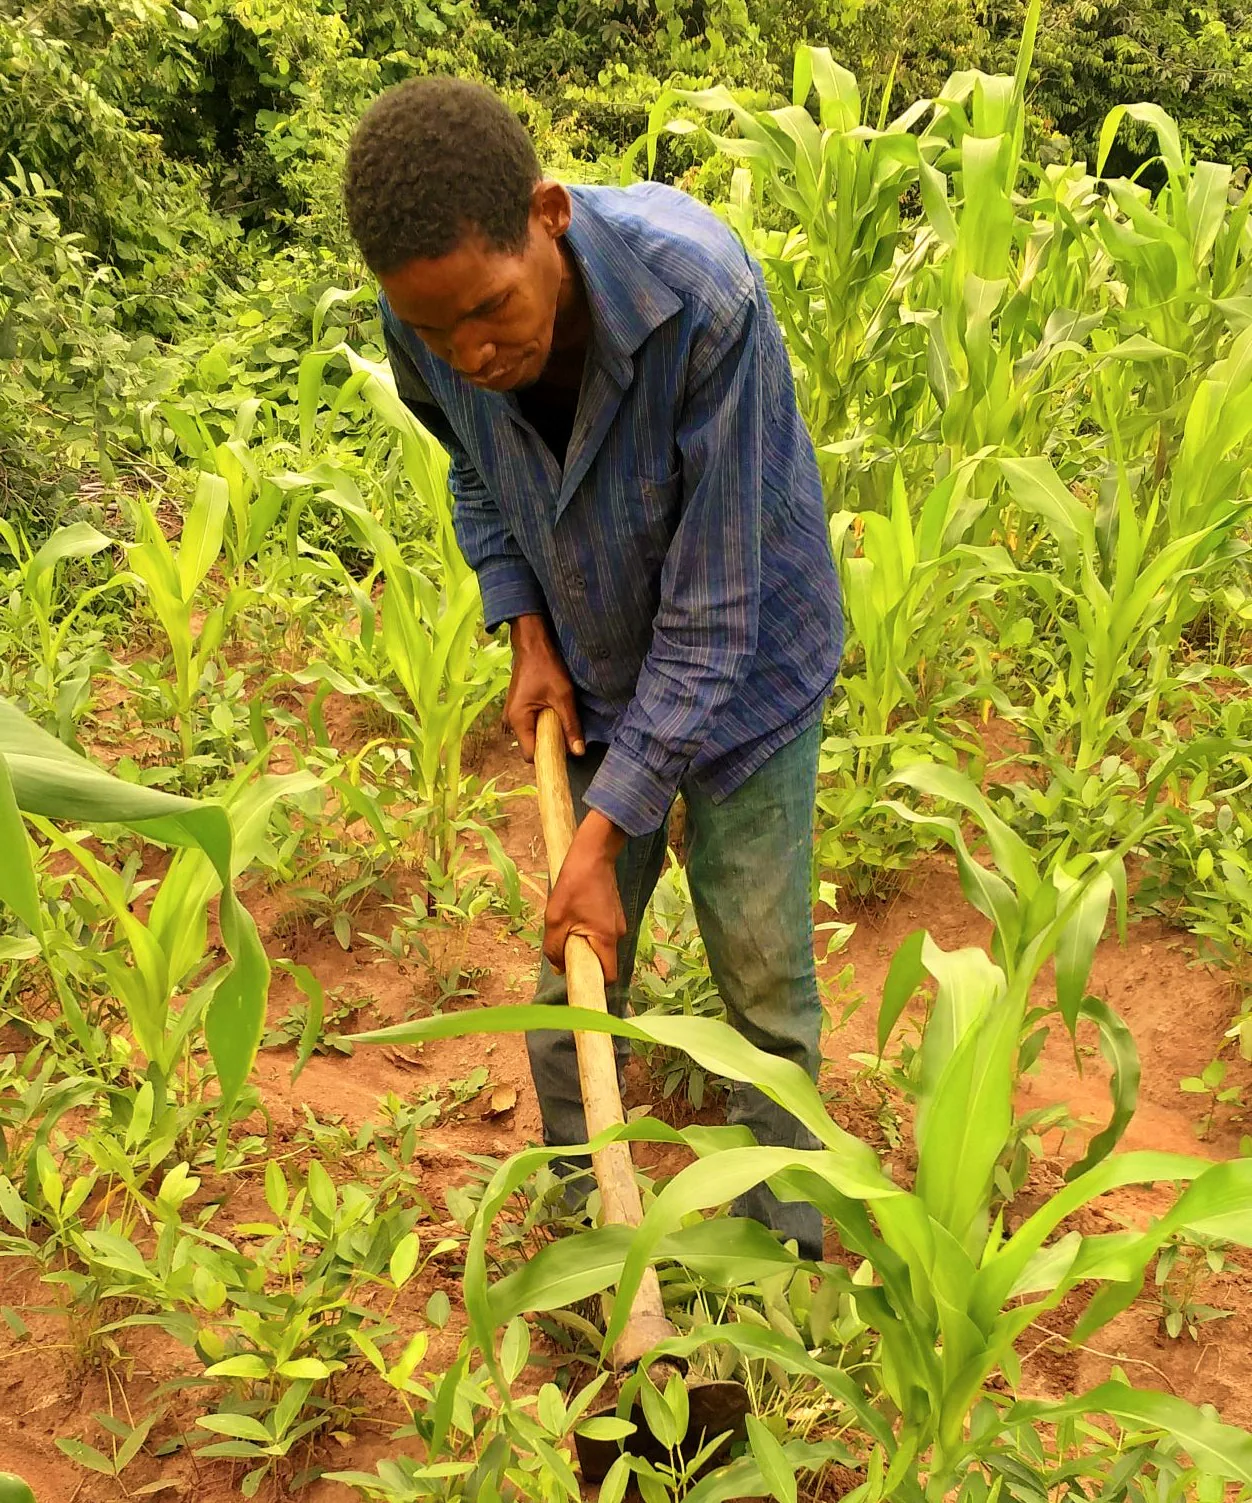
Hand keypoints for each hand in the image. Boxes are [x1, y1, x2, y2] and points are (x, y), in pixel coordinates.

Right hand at [505, 613, 584, 760]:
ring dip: (547, 733)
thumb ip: (570, 726)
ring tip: (560, 720)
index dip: (548, 757)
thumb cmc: (546, 667)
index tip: (564, 753)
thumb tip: (579, 752)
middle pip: (531, 746)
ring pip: (532, 736)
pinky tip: (553, 713)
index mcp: (518, 720)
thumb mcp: (563, 697)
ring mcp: (512, 715)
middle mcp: (510, 721)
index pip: (530, 755)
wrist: (533, 645)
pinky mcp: (518, 709)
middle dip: (549, 745)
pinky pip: (531, 725)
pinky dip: (543, 724)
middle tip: (566, 734)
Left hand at [545, 810, 627, 980]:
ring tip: (568, 922)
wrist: (592, 855)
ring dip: (584, 941)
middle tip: (564, 942)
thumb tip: (560, 969)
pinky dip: (588, 929)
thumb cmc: (573, 886)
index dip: (593, 981)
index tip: (576, 975)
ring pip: (600, 944)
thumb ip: (555, 950)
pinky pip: (601, 931)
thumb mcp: (555, 920)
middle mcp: (618, 934)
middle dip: (583, 958)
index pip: (608, 976)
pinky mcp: (614, 913)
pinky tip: (577, 912)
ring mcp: (618, 922)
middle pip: (602, 960)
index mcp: (606, 940)